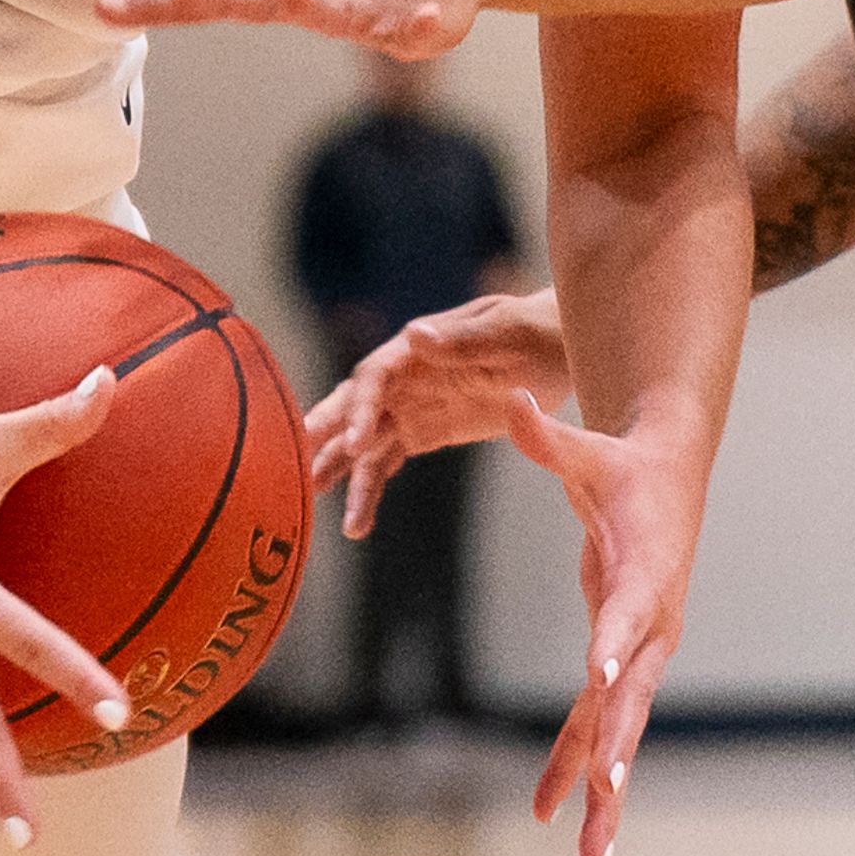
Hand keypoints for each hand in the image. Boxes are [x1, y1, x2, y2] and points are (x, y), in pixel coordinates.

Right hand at [304, 290, 576, 539]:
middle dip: (324, 433)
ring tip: (311, 500)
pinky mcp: (424, 431)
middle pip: (353, 406)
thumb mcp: (507, 334)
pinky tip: (357, 523)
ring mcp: (412, 406)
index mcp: (418, 349)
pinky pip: (386, 462)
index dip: (360, 408)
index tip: (353, 442)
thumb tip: (413, 336)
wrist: (559, 347)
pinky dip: (369, 488)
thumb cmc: (537, 331)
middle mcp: (405, 377)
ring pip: (364, 441)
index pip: (375, 378)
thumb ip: (462, 340)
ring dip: (340, 469)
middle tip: (295, 464)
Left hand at [510, 391, 709, 855]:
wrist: (669, 483)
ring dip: (606, 791)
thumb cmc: (623, 467)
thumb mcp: (585, 450)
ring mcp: (640, 653)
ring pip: (620, 730)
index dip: (612, 642)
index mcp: (648, 574)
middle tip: (607, 794)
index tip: (599, 679)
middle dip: (618, 746)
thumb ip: (547, 435)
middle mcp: (652, 625)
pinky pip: (598, 725)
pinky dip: (578, 768)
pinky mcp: (621, 665)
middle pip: (633, 693)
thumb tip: (514, 399)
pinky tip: (556, 815)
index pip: (629, 612)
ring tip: (592, 855)